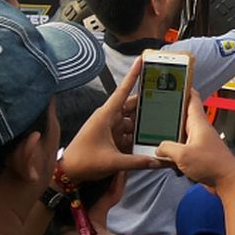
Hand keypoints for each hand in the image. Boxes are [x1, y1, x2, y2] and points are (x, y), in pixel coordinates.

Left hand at [60, 58, 162, 181]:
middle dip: (148, 103)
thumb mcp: (112, 162)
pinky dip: (138, 135)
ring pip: (132, 120)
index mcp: (106, 115)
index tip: (142, 60)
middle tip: (167, 99)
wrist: (67, 174)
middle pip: (132, 105)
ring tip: (162, 123)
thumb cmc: (84, 162)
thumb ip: (137, 161)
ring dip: (143, 123)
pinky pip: (128, 132)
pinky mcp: (111, 138)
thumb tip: (159, 161)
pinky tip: (149, 139)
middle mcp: (108, 118)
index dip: (133, 75)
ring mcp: (110, 128)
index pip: (123, 91)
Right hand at [156, 91, 234, 188]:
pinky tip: (163, 155)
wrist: (227, 181)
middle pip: (183, 116)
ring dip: (169, 133)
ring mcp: (200, 142)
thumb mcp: (183, 155)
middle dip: (170, 112)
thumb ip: (167, 148)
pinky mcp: (198, 154)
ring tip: (153, 132)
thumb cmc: (212, 165)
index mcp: (199, 123)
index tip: (174, 81)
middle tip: (155, 107)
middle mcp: (200, 130)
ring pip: (181, 133)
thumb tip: (158, 147)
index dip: (184, 89)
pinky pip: (182, 148)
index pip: (192, 99)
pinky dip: (173, 149)